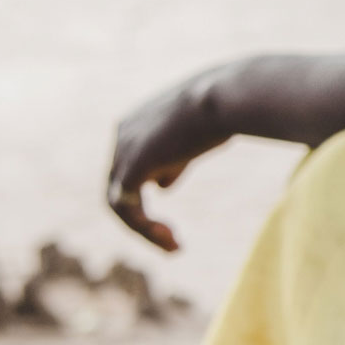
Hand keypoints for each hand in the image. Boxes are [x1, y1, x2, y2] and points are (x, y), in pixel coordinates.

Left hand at [107, 71, 229, 251]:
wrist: (226, 97)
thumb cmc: (224, 111)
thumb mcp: (195, 139)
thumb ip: (173, 161)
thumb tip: (161, 186)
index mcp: (134, 123)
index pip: (128, 169)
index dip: (147, 197)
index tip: (173, 219)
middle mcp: (122, 134)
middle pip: (120, 188)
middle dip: (143, 220)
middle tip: (174, 242)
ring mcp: (123, 149)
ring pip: (118, 202)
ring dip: (144, 230)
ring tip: (175, 247)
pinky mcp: (132, 165)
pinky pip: (126, 207)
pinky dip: (145, 229)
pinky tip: (172, 240)